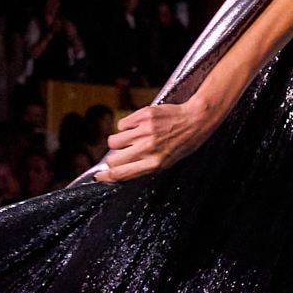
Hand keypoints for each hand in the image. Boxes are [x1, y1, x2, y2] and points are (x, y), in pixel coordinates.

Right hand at [96, 101, 216, 181]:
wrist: (195, 121)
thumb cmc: (180, 144)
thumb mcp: (165, 162)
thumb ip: (142, 166)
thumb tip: (117, 169)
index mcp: (154, 164)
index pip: (121, 174)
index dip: (106, 177)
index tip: (98, 177)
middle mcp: (147, 148)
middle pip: (112, 159)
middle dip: (112, 159)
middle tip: (120, 155)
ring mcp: (144, 131)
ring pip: (113, 141)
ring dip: (119, 142)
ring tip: (132, 139)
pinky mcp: (143, 115)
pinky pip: (121, 124)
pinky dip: (127, 126)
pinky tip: (139, 126)